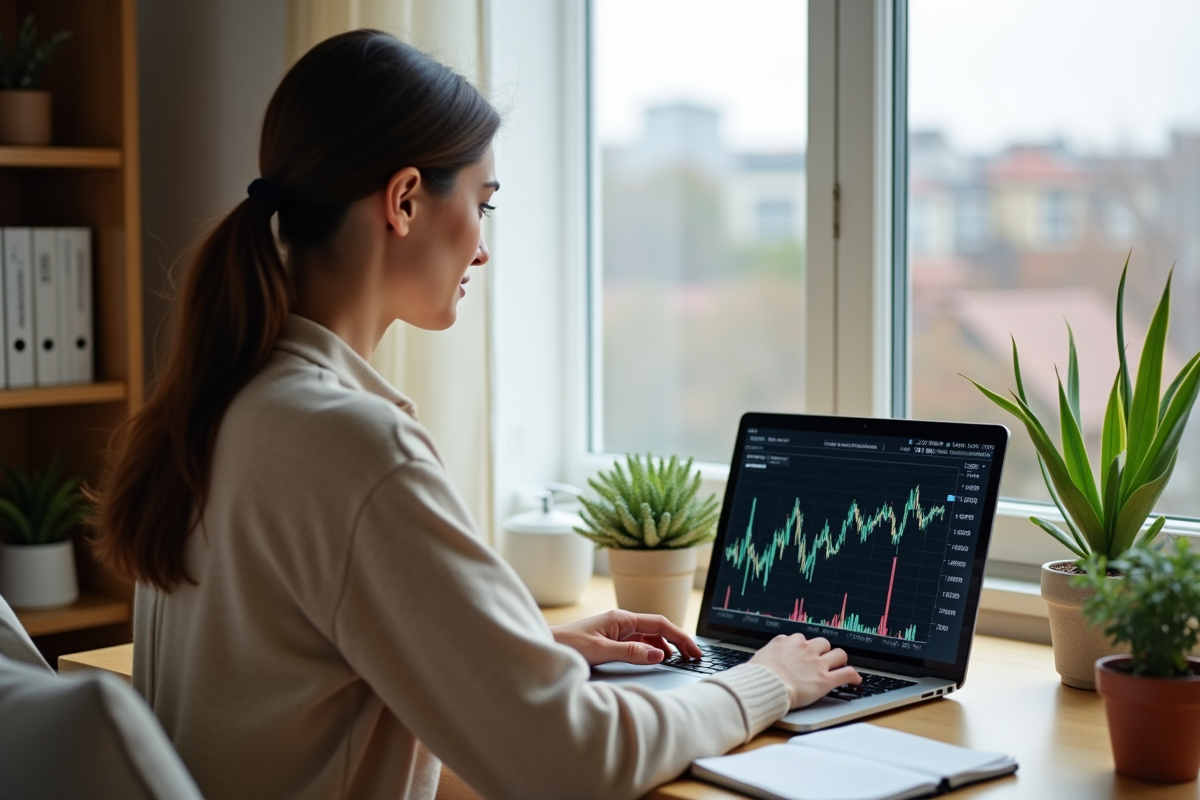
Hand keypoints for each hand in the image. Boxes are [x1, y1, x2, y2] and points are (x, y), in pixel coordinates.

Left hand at [551, 610, 703, 665]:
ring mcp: (616, 629)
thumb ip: (631, 652)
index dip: (681, 637)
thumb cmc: (567, 646)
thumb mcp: (601, 652)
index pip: (660, 624)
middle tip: (693, 657)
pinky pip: (638, 641)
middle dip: (678, 640)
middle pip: (658, 628)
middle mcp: (621, 621)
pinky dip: (651, 648)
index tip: (695, 651)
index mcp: (621, 619)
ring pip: (649, 634)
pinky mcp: (610, 638)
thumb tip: (659, 654)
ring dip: (665, 645)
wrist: (544, 646)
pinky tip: (655, 658)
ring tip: (678, 659)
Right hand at [749, 633, 859, 708]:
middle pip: (822, 642)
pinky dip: (854, 676)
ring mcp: (817, 663)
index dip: (803, 648)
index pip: (799, 639)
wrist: (764, 686)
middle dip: (823, 650)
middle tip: (822, 660)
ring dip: (839, 660)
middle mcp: (804, 649)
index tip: (804, 653)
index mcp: (786, 642)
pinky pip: (847, 673)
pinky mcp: (825, 679)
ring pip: (838, 654)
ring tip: (839, 666)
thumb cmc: (756, 676)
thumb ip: (767, 655)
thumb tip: (763, 660)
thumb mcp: (758, 658)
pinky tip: (856, 680)